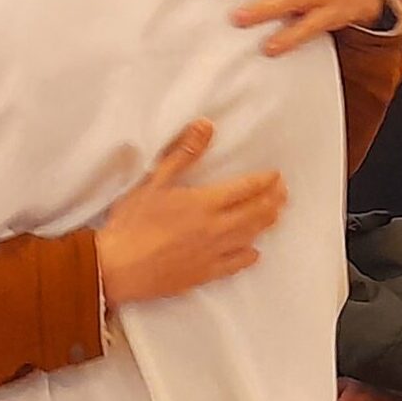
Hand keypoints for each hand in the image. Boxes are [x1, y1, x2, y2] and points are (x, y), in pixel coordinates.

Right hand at [96, 120, 285, 306]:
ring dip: (265, 224)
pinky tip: (254, 253)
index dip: (263, 181)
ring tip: (276, 215)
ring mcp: (212, 254)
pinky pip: (234, 265)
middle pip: (254, 213)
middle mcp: (215, 229)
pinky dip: (248, 257)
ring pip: (248, 237)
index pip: (244, 189)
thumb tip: (206, 126)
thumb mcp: (154, 181)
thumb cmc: (132, 222)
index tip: (276, 175)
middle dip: (272, 201)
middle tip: (283, 193)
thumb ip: (183, 154)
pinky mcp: (203, 274)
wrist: (118, 267)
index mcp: (204, 203)